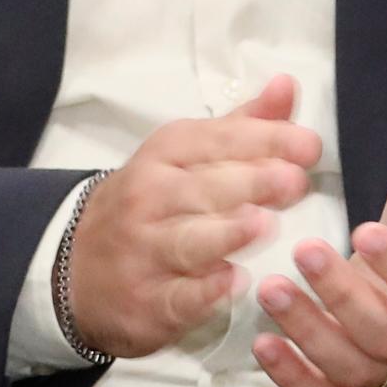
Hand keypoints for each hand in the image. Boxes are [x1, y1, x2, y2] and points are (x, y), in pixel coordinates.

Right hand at [66, 74, 318, 359]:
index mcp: (164, 156)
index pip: (214, 142)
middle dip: (250, 183)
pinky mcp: (150, 301)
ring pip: (189, 240)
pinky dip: (206, 292)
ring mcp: (146, 251)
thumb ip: (243, 126)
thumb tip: (286, 85)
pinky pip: (179, 296)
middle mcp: (149, 199)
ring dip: (226, 234)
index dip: (263, 141)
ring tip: (262, 225)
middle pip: (203, 188)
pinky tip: (234, 282)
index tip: (309, 146)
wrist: (77, 269)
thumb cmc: (152, 204)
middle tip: (293, 181)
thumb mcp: (186, 157)